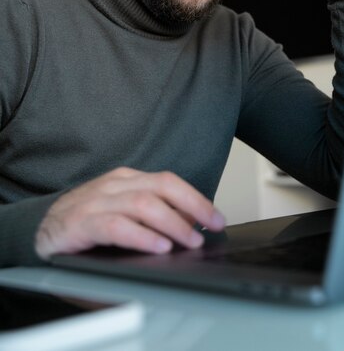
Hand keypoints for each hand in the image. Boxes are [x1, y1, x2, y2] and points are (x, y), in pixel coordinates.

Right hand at [35, 167, 224, 259]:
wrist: (40, 229)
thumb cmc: (87, 224)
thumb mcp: (124, 214)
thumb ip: (153, 216)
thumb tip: (191, 227)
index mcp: (127, 180)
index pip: (168, 181)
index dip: (196, 198)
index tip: (218, 218)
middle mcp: (114, 186)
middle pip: (161, 186)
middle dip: (192, 205)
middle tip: (212, 226)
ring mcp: (97, 202)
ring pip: (142, 204)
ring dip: (172, 223)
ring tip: (190, 241)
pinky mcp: (81, 223)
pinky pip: (115, 226)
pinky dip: (140, 236)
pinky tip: (158, 247)